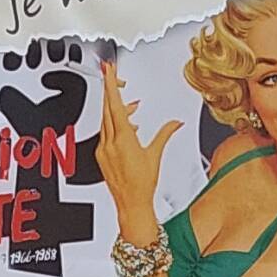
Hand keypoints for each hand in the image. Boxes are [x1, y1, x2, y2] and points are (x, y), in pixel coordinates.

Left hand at [94, 67, 174, 231]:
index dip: (111, 85)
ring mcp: (103, 150)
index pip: (115, 105)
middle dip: (111, 91)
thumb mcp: (155, 155)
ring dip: (116, 109)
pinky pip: (105, 133)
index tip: (108, 71)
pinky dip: (114, 125)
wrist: (131, 205)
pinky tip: (125, 126)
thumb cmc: (143, 185)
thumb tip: (176, 123)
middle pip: (107, 109)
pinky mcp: (100, 156)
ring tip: (130, 106)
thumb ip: (165, 134)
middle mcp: (109, 143)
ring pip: (105, 120)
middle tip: (111, 74)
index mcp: (123, 140)